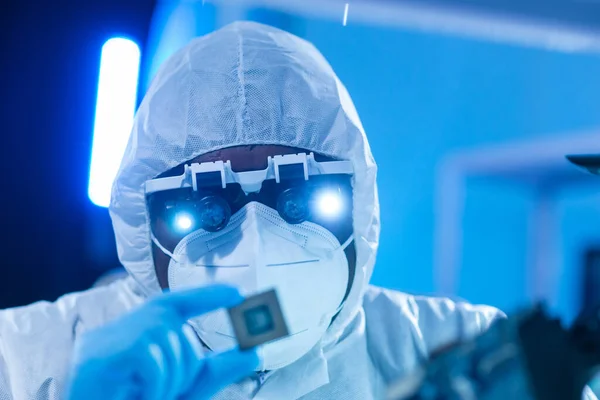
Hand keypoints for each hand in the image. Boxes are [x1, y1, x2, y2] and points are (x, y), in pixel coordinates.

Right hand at [66, 284, 257, 399]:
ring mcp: (109, 338)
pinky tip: (131, 397)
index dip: (209, 296)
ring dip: (167, 384)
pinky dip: (153, 389)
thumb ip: (217, 369)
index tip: (239, 294)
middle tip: (160, 394)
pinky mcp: (100, 354)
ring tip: (141, 397)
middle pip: (179, 332)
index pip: (177, 303)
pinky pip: (152, 364)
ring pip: (168, 348)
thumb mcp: (184, 387)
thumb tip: (255, 351)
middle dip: (184, 370)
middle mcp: (124, 327)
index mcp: (141, 332)